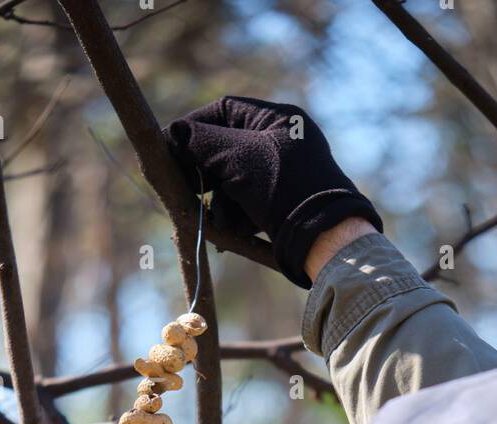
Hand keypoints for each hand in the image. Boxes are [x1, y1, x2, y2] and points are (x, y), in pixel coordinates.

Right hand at [163, 95, 381, 287]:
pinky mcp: (284, 203)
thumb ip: (202, 142)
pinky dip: (236, 216)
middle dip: (206, 175)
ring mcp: (284, 173)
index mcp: (277, 118)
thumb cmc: (284, 189)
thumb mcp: (238, 159)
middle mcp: (281, 140)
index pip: (223, 111)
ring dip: (219, 202)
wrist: (324, 239)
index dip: (194, 130)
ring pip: (235, 179)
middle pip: (226, 149)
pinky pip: (249, 202)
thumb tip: (173, 132)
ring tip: (216, 223)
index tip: (172, 148)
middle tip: (187, 190)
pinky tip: (231, 233)